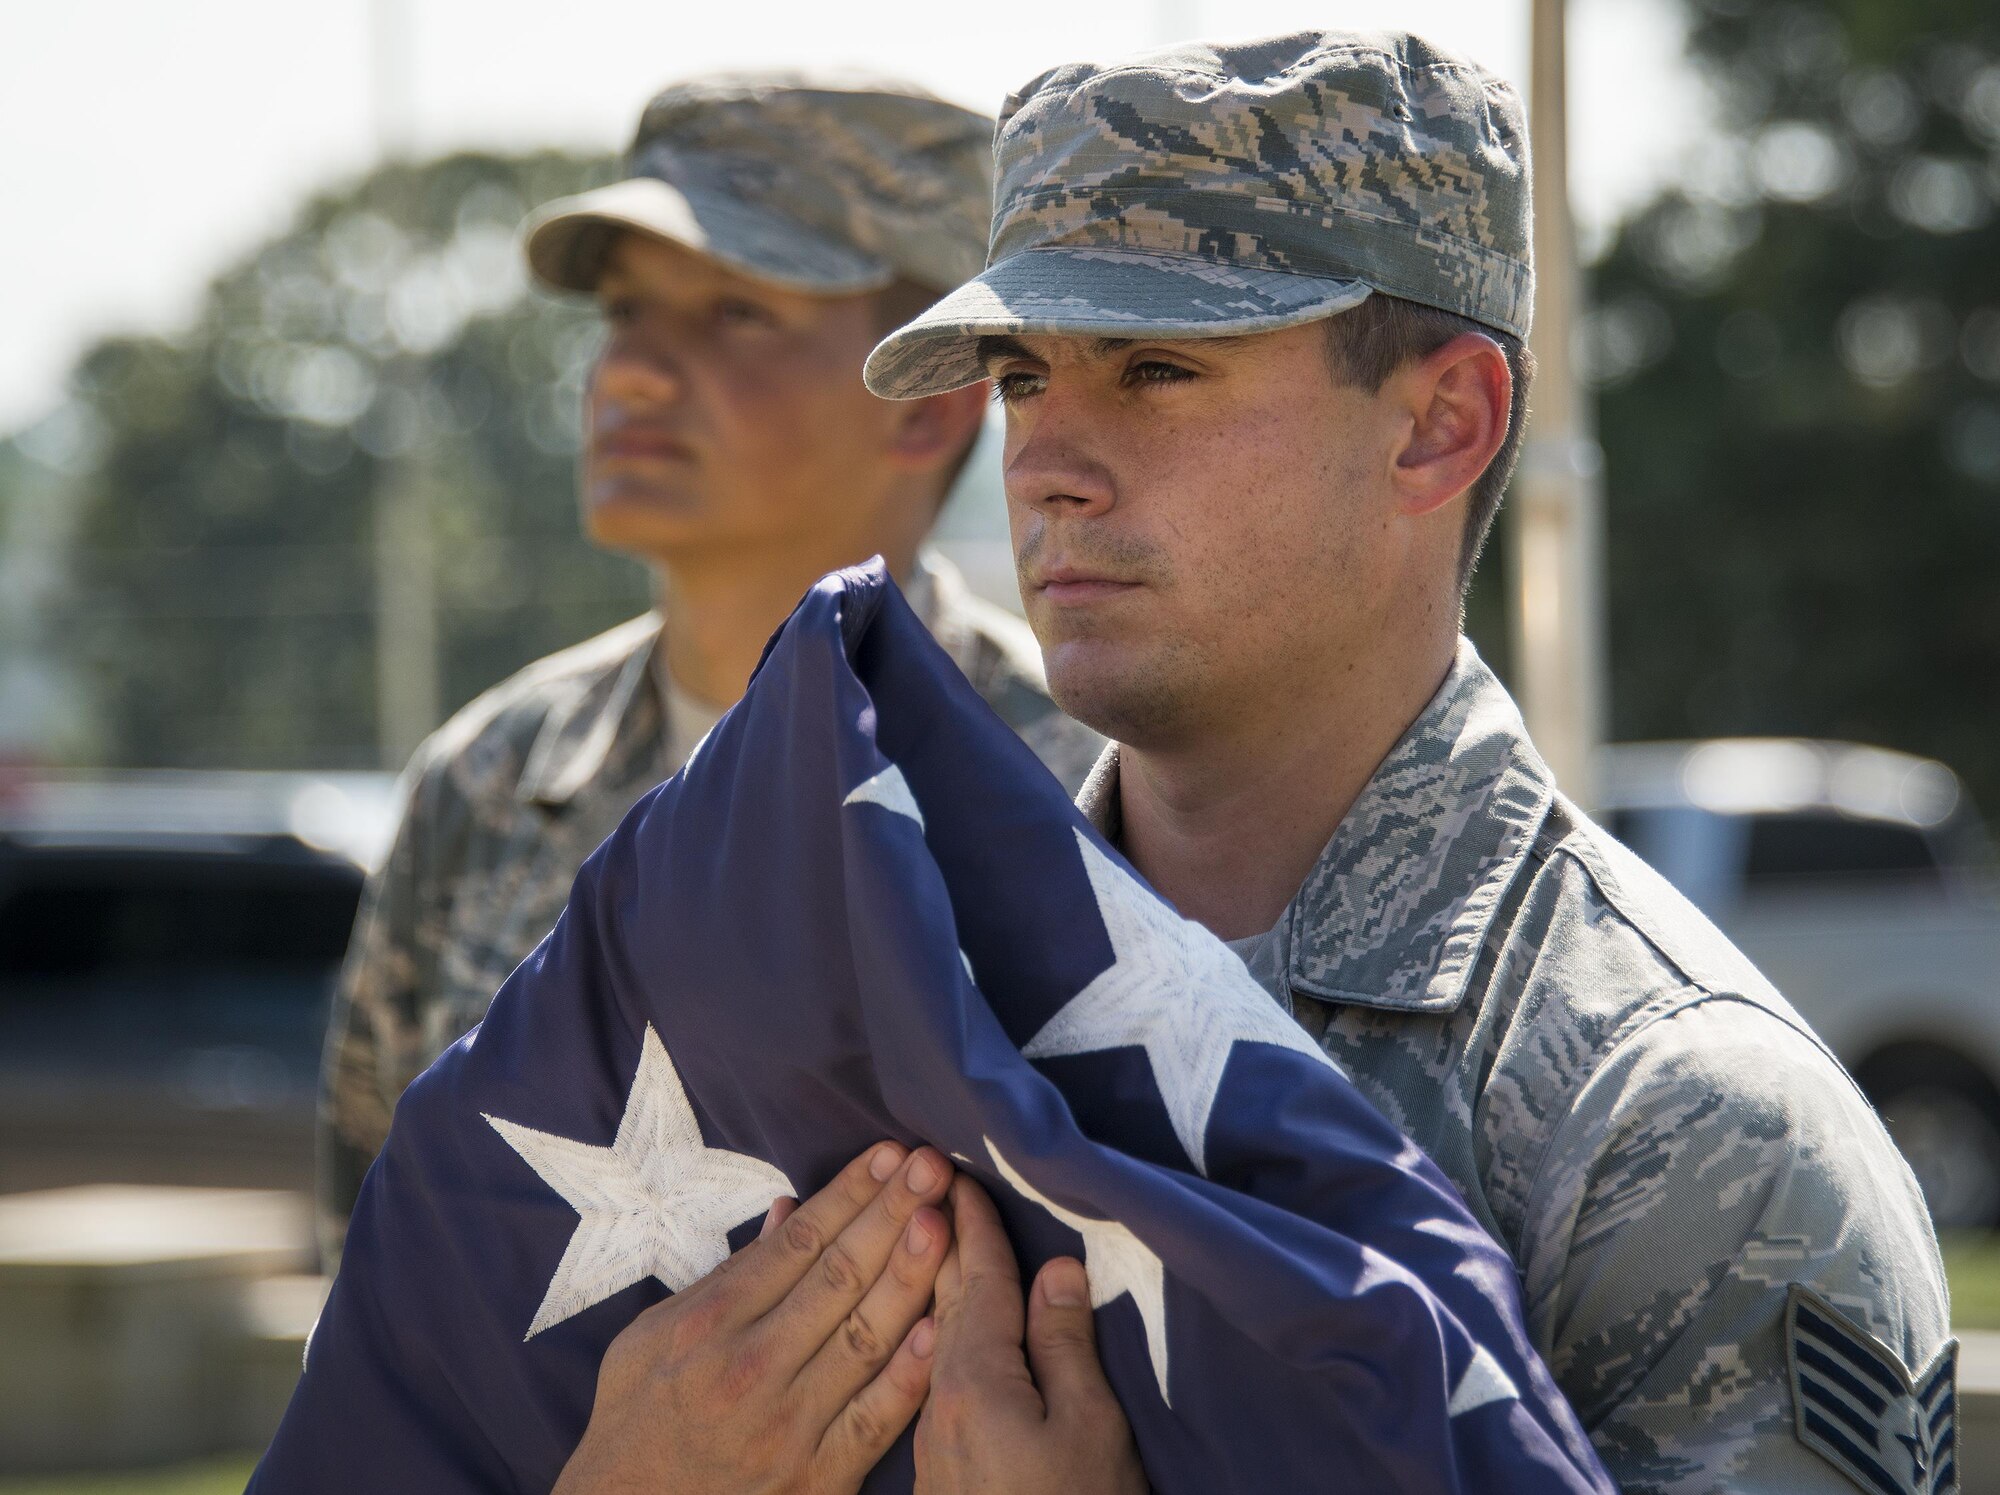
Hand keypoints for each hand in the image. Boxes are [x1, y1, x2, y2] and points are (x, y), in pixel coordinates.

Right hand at [553, 1141, 954, 1494]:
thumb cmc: (637, 1420)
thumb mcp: (652, 1336)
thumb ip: (726, 1274)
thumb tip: (790, 1213)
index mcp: (710, 1324)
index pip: (797, 1244)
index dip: (848, 1194)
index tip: (889, 1155)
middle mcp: (751, 1367)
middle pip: (838, 1276)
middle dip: (890, 1213)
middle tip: (933, 1164)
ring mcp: (789, 1424)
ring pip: (865, 1335)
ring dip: (911, 1273)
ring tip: (945, 1220)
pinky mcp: (817, 1476)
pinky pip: (874, 1418)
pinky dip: (909, 1373)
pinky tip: (943, 1327)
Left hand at [914, 1176, 1147, 1494]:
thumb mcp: (1091, 1428)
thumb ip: (1068, 1346)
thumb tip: (1057, 1271)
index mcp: (975, 1378)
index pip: (980, 1281)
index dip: (976, 1225)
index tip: (961, 1172)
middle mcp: (939, 1399)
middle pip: (945, 1302)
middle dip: (946, 1240)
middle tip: (938, 1186)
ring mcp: (931, 1438)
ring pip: (937, 1338)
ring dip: (942, 1286)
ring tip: (944, 1245)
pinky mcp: (936, 1469)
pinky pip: (935, 1374)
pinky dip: (944, 1332)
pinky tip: (951, 1331)